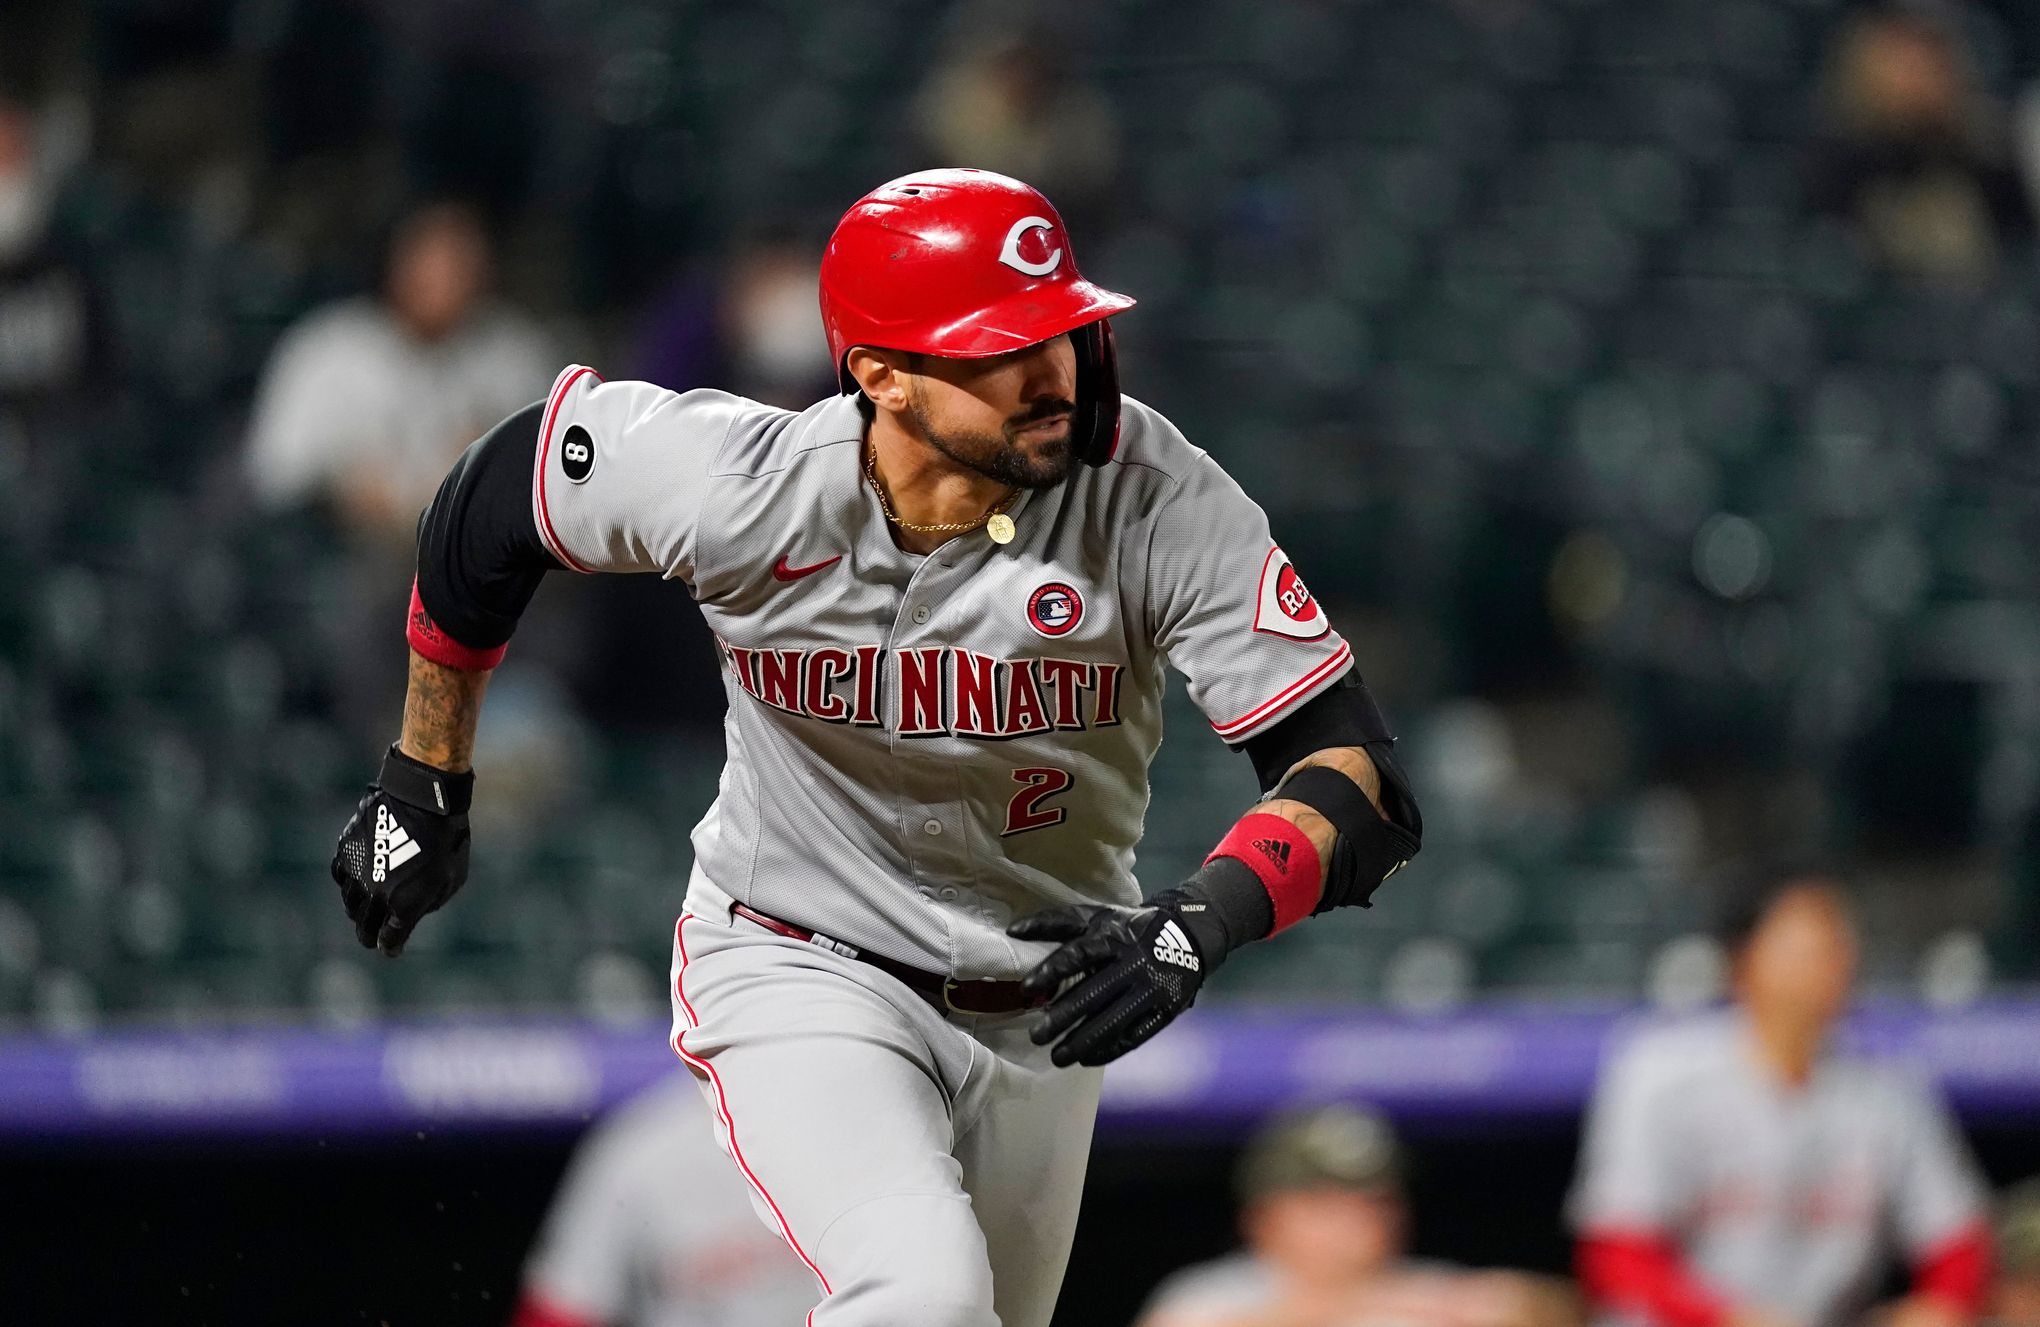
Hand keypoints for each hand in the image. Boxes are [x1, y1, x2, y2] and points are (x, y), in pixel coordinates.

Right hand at [330, 745, 472, 955]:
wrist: (423, 799)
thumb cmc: (447, 839)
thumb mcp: (452, 879)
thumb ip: (431, 903)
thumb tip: (414, 912)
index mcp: (404, 907)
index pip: (389, 941)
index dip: (391, 948)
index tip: (391, 948)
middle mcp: (376, 896)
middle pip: (364, 929)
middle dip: (370, 936)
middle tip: (373, 937)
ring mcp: (357, 874)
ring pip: (350, 905)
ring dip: (359, 911)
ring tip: (367, 910)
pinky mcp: (346, 852)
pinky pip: (341, 878)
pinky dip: (349, 884)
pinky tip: (358, 882)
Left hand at [1008, 899, 1209, 1066]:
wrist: (1188, 935)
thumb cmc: (1128, 928)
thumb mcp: (1096, 917)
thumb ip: (1055, 922)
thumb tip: (1012, 930)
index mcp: (1112, 935)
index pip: (1079, 953)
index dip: (1053, 970)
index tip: (1028, 989)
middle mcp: (1133, 962)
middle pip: (1095, 992)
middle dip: (1064, 1017)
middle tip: (1037, 1036)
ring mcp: (1151, 988)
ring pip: (1114, 1019)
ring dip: (1084, 1041)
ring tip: (1057, 1057)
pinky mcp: (1165, 1010)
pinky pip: (1136, 1034)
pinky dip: (1111, 1049)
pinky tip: (1088, 1059)